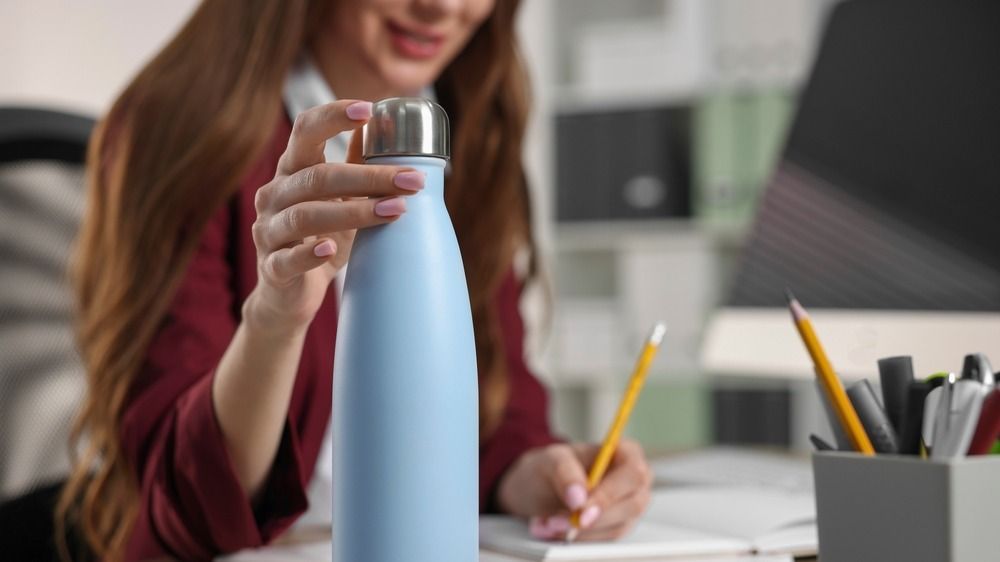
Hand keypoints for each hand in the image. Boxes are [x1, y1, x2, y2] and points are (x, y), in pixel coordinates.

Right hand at [245, 100, 426, 332]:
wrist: (291, 294)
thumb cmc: (321, 238)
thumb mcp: (340, 198)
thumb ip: (355, 163)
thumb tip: (381, 123)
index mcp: (291, 170)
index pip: (305, 131)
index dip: (333, 116)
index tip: (369, 108)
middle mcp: (274, 195)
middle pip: (318, 176)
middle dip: (370, 177)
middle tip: (413, 180)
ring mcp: (268, 231)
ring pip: (306, 215)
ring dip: (354, 212)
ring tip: (396, 210)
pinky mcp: (271, 268)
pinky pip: (287, 259)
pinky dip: (309, 254)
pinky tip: (331, 250)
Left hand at [496, 440, 652, 540]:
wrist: (540, 487)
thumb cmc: (552, 466)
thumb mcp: (552, 459)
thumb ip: (565, 472)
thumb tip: (579, 498)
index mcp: (626, 453)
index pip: (633, 473)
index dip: (610, 493)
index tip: (582, 508)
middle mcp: (634, 481)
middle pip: (631, 504)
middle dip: (594, 517)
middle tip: (560, 521)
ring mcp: (629, 506)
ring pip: (617, 526)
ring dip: (581, 530)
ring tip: (549, 523)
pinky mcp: (617, 527)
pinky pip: (604, 539)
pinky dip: (579, 538)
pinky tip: (557, 529)